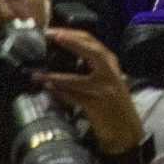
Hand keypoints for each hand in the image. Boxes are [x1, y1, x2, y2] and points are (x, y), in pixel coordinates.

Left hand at [33, 27, 144, 153]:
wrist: (126, 132)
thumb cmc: (114, 108)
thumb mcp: (105, 85)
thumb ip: (89, 73)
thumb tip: (59, 67)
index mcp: (112, 66)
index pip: (93, 43)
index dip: (73, 35)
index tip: (53, 31)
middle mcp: (110, 73)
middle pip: (91, 50)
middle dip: (69, 41)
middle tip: (48, 36)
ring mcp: (104, 88)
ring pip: (76, 77)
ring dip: (54, 75)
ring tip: (37, 73)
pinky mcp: (96, 104)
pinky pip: (73, 96)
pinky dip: (58, 92)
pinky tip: (46, 89)